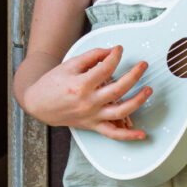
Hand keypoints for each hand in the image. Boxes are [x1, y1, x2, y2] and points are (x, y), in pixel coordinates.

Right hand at [22, 44, 151, 139]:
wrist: (38, 104)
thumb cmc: (52, 83)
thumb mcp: (69, 65)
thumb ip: (92, 56)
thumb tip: (111, 51)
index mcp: (81, 84)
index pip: (106, 68)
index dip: (115, 56)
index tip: (120, 50)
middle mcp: (88, 102)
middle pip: (118, 88)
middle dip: (134, 75)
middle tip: (143, 65)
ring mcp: (91, 116)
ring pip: (120, 111)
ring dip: (138, 101)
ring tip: (148, 90)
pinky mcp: (92, 125)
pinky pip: (113, 134)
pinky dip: (128, 136)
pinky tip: (142, 134)